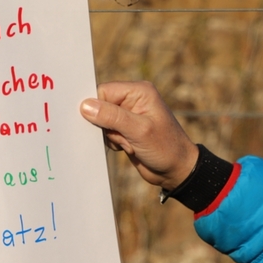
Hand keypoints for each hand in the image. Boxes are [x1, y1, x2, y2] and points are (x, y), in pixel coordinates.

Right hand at [80, 81, 198, 189]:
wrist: (176, 171)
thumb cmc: (166, 148)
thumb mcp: (139, 131)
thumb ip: (112, 117)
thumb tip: (86, 106)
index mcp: (139, 91)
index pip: (104, 91)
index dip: (98, 108)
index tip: (104, 126)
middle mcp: (133, 100)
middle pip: (101, 106)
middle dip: (106, 125)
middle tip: (123, 136)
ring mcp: (128, 115)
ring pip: (102, 121)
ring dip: (111, 136)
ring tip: (130, 143)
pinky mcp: (125, 130)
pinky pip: (107, 133)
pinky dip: (113, 142)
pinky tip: (129, 147)